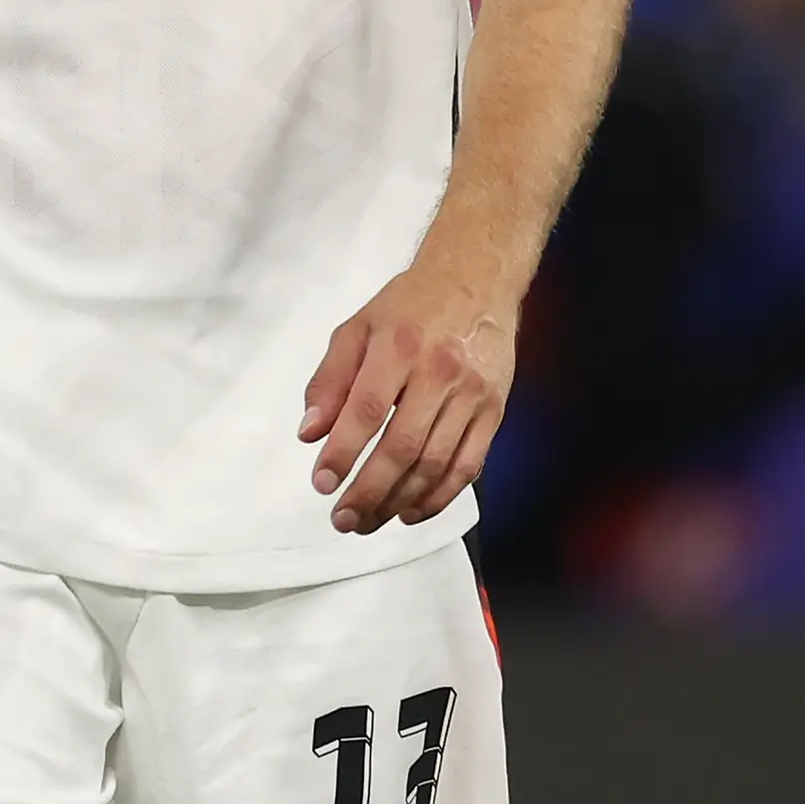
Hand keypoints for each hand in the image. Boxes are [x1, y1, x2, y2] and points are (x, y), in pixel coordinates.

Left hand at [299, 264, 514, 534]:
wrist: (477, 282)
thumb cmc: (409, 306)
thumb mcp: (357, 328)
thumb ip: (329, 380)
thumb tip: (310, 433)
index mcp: (398, 347)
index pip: (366, 411)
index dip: (343, 452)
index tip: (322, 484)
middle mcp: (439, 373)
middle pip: (403, 446)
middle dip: (369, 491)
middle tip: (342, 519)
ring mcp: (472, 395)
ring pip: (436, 463)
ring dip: (400, 501)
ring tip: (369, 521)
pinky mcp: (495, 412)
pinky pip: (468, 466)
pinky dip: (439, 496)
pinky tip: (411, 511)